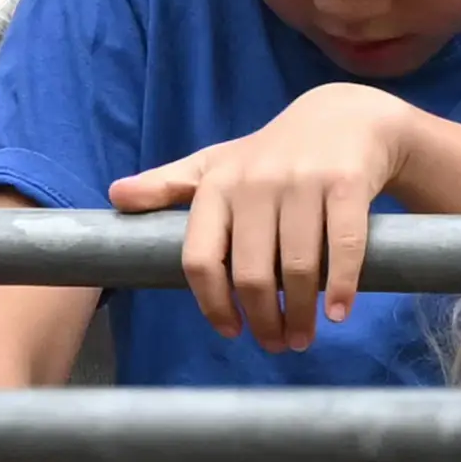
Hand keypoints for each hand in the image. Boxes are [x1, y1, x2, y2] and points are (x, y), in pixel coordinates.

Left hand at [108, 81, 408, 350]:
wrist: (342, 117)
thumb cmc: (270, 154)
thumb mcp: (215, 165)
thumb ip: (167, 186)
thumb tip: (114, 195)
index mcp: (216, 185)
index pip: (200, 259)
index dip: (213, 304)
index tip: (231, 330)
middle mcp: (255, 182)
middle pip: (252, 274)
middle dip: (264, 320)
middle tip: (277, 344)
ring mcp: (302, 182)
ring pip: (299, 268)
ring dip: (302, 314)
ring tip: (303, 337)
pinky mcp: (346, 183)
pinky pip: (344, 246)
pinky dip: (342, 288)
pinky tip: (339, 314)